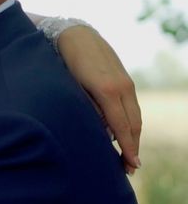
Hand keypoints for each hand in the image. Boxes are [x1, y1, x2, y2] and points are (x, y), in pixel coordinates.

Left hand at [57, 26, 141, 174]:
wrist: (76, 35)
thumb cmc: (67, 62)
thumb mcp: (71, 86)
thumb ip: (86, 107)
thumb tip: (101, 130)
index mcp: (107, 90)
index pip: (121, 125)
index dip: (127, 147)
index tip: (132, 164)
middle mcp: (121, 87)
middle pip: (133, 124)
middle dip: (133, 146)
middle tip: (130, 168)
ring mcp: (126, 82)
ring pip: (135, 116)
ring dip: (134, 136)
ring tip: (130, 155)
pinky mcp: (126, 79)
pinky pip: (132, 105)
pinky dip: (131, 122)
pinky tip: (126, 132)